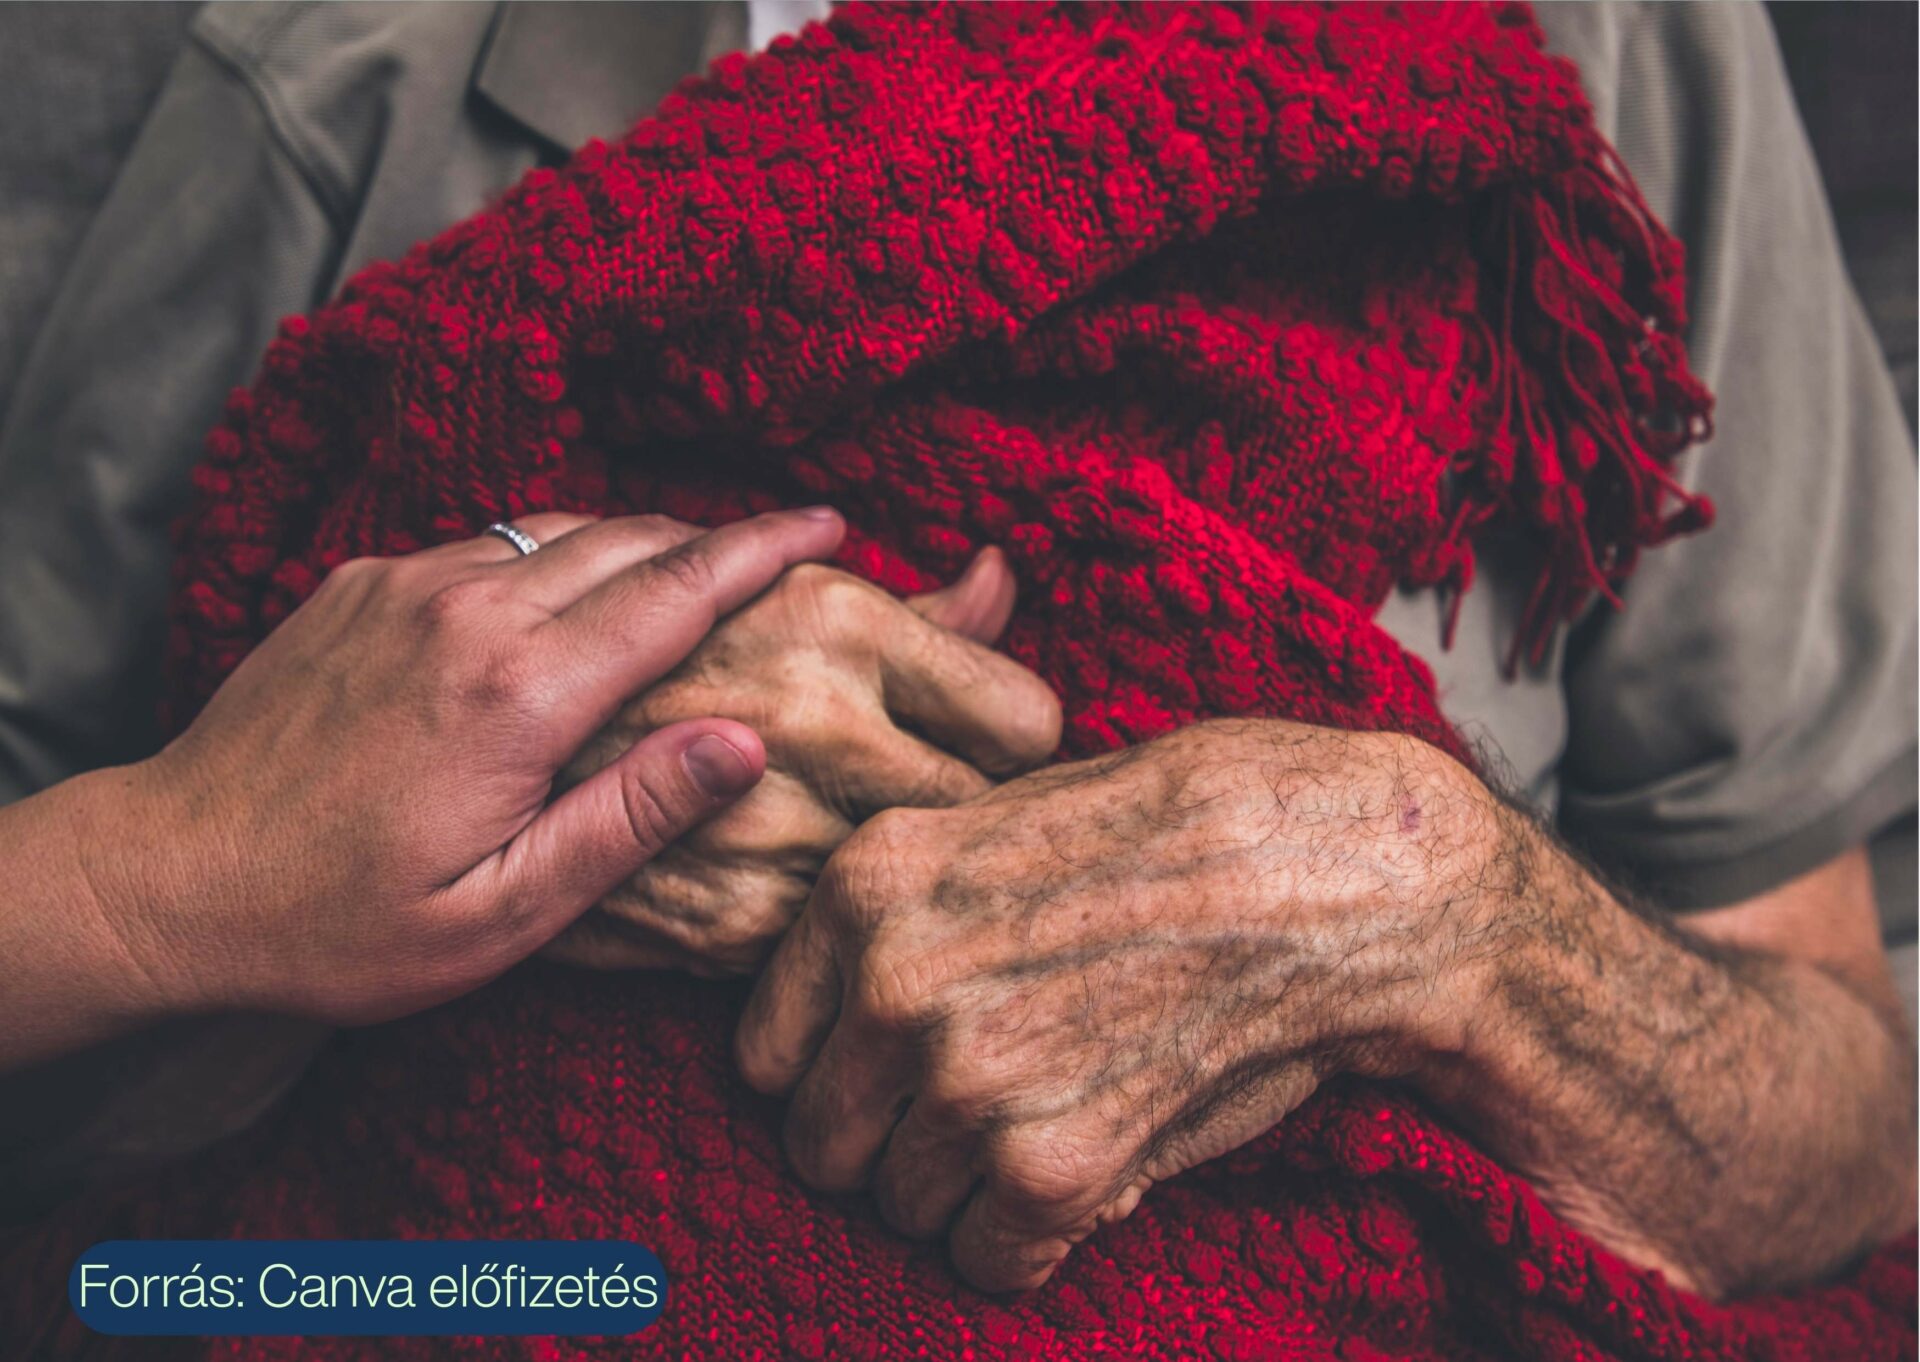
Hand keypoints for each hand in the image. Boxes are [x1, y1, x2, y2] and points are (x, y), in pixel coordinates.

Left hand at [100, 509, 843, 1026]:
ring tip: (684, 577)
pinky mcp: (359, 581)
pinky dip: (550, 557)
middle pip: (629, 538)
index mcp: (519, 691)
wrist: (167, 878)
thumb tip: (743, 743)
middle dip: (714, 537)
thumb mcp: (501, 911)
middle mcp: (467, 608)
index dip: (765, 547)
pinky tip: (560, 606)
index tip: (828, 522)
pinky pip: (486, 544)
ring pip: (558, 529)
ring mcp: (405, 583)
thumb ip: (629, 819)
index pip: (676, 590)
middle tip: (777, 553)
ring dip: (634, 544)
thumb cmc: (339, 922)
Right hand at [545, 546, 1062, 974]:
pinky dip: (827, 912)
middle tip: (922, 787)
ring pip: (919, 880)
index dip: (1006, 734)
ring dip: (901, 864)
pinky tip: (785, 869)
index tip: (976, 737)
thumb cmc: (663, 662)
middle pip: (987, 809)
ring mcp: (775, 832)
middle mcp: (817, 723)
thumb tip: (1003, 578)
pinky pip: (840, 932)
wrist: (485, 750)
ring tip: (843, 823)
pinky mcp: (736, 923)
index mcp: (840, 624)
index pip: (1029, 721)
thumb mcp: (782, 605)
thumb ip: (912, 612)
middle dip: (966, 803)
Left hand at [737, 719, 1502, 1290]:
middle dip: (889, 1139)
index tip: (886, 1071)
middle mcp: (891, 986)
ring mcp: (965, 1080)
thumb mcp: (1001, 817)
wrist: (1319, 872)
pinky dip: (1033, 1235)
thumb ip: (904, 910)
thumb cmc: (1175, 832)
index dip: (828, 1072)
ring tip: (1049, 1116)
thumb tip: (847, 1019)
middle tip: (975, 1108)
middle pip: (821, 1144)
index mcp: (865, 888)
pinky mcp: (1050, 1165)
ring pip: (902, 1207)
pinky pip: (990, 1258)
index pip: (761, 1053)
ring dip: (966, 1187)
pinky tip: (1089, 1160)